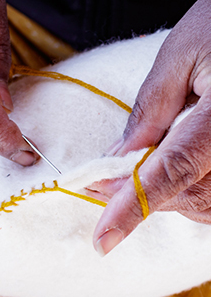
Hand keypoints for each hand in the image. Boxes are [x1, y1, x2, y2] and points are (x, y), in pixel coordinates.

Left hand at [90, 0, 210, 255]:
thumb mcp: (180, 56)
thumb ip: (150, 111)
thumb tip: (116, 160)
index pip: (174, 171)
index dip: (134, 207)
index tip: (102, 240)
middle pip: (188, 193)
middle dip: (136, 196)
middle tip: (96, 182)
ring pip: (206, 204)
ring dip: (165, 199)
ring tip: (130, 175)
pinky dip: (189, 193)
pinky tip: (170, 174)